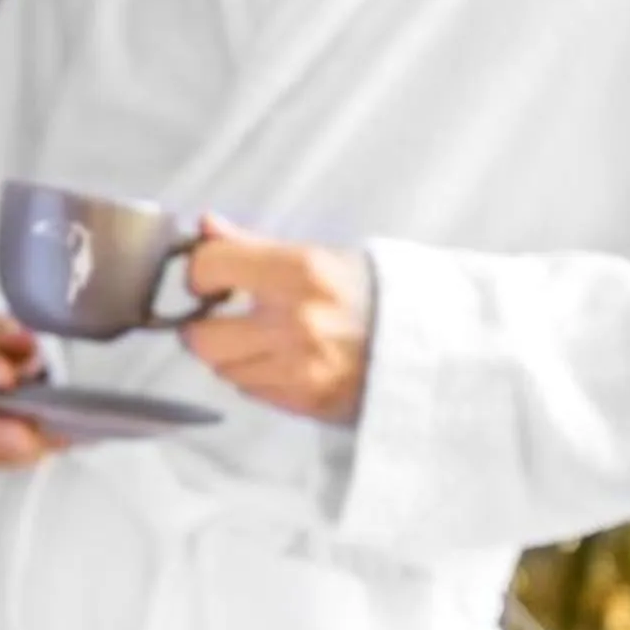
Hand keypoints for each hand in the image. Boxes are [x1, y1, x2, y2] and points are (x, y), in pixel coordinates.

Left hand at [180, 216, 374, 425]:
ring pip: (224, 369)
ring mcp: (300, 368)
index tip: (208, 278)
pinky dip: (257, 377)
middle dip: (204, 327)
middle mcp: (296, 322)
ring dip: (232, 356)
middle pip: (202, 336)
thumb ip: (254, 245)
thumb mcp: (319, 257)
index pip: (210, 267)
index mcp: (301, 272)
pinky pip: (252, 391)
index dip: (200, 272)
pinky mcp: (306, 402)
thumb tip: (206, 228)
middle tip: (218, 318)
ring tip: (263, 340)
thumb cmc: (373, 296)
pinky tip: (284, 361)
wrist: (429, 344)